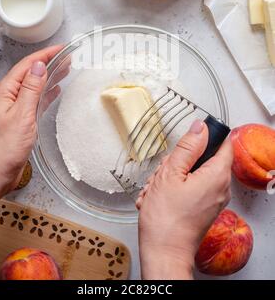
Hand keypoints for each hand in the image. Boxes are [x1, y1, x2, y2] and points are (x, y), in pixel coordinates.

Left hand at [0, 45, 62, 224]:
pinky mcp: (21, 117)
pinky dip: (47, 91)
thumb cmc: (4, 148)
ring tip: (65, 68)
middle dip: (49, 62)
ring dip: (50, 75)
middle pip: (31, 72)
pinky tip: (55, 89)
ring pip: (35, 84)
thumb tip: (39, 66)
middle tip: (67, 56)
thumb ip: (31, 89)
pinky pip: (36, 98)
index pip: (28, 65)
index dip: (45, 54)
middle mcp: (8, 96)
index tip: (61, 48)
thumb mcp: (22, 114)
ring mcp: (14, 106)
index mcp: (5, 91)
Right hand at [137, 119, 232, 279]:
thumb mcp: (171, 173)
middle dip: (179, 160)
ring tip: (157, 189)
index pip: (224, 142)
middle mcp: (220, 187)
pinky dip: (174, 188)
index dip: (205, 137)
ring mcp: (213, 199)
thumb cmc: (166, 219)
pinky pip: (191, 188)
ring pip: (193, 172)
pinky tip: (158, 197)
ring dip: (172, 176)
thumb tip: (200, 127)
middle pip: (203, 158)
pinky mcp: (204, 208)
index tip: (188, 141)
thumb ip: (188, 147)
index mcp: (217, 175)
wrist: (163, 252)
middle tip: (163, 172)